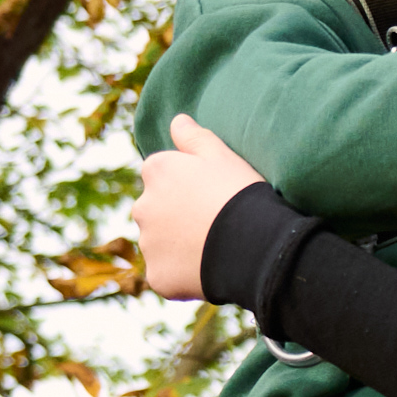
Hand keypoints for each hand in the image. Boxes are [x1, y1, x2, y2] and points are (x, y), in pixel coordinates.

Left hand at [132, 124, 264, 301]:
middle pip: (156, 212)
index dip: (190, 189)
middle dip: (177, 218)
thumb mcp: (222, 155)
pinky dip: (183, 276)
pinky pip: (167, 276)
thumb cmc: (241, 194)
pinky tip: (209, 272)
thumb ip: (194, 137)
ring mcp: (148, 244)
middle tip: (215, 226)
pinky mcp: (157, 276)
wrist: (254, 245)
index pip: (163, 178)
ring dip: (178, 248)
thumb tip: (176, 120)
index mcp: (156, 171)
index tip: (213, 198)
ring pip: (160, 245)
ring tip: (215, 250)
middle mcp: (142, 205)